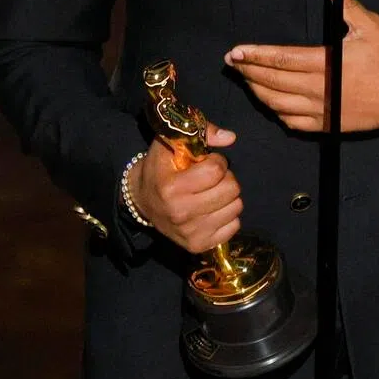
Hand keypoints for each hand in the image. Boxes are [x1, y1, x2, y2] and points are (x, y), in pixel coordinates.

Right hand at [126, 123, 241, 252]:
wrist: (142, 201)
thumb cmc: (160, 168)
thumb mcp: (172, 142)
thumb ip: (201, 132)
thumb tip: (230, 138)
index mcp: (172, 188)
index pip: (216, 170)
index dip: (217, 160)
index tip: (206, 162)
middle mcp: (181, 213)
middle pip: (231, 189)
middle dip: (225, 178)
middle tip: (211, 179)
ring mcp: (190, 233)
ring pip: (236, 207)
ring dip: (228, 196)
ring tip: (211, 193)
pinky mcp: (198, 246)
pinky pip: (234, 226)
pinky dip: (227, 215)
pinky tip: (212, 209)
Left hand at [224, 0, 378, 132]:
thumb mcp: (372, 27)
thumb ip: (348, 6)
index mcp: (326, 64)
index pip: (281, 60)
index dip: (256, 55)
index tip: (237, 52)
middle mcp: (320, 89)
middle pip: (273, 82)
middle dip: (248, 72)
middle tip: (233, 63)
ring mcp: (323, 110)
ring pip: (278, 104)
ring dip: (257, 92)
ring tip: (246, 80)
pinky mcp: (328, 124)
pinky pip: (294, 123)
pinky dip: (277, 113)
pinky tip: (270, 104)